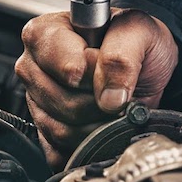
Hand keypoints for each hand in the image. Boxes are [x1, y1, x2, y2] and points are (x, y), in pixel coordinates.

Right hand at [15, 8, 177, 167]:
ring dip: (98, 122)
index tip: (107, 69)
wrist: (147, 70)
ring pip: (62, 129)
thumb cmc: (136, 44)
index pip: (65, 66)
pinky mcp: (45, 130)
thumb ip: (121, 55)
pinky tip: (102, 123)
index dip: (93, 73)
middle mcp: (34, 65)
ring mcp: (37, 100)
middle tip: (116, 88)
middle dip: (99, 100)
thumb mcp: (139, 31)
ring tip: (112, 104)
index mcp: (47, 32)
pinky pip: (60, 150)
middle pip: (62, 100)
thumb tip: (109, 96)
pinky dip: (89, 143)